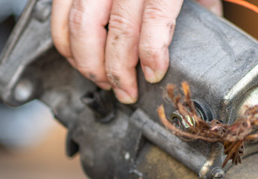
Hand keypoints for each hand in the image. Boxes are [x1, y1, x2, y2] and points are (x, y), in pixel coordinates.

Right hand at [51, 0, 221, 103]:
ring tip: (101, 79)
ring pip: (77, 23)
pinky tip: (78, 56)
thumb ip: (199, 4)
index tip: (153, 75)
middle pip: (113, 27)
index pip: (154, 16)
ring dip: (86, 60)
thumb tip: (197, 44)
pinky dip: (64, 39)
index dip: (151, 52)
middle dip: (115, 69)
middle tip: (123, 91)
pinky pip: (58, 11)